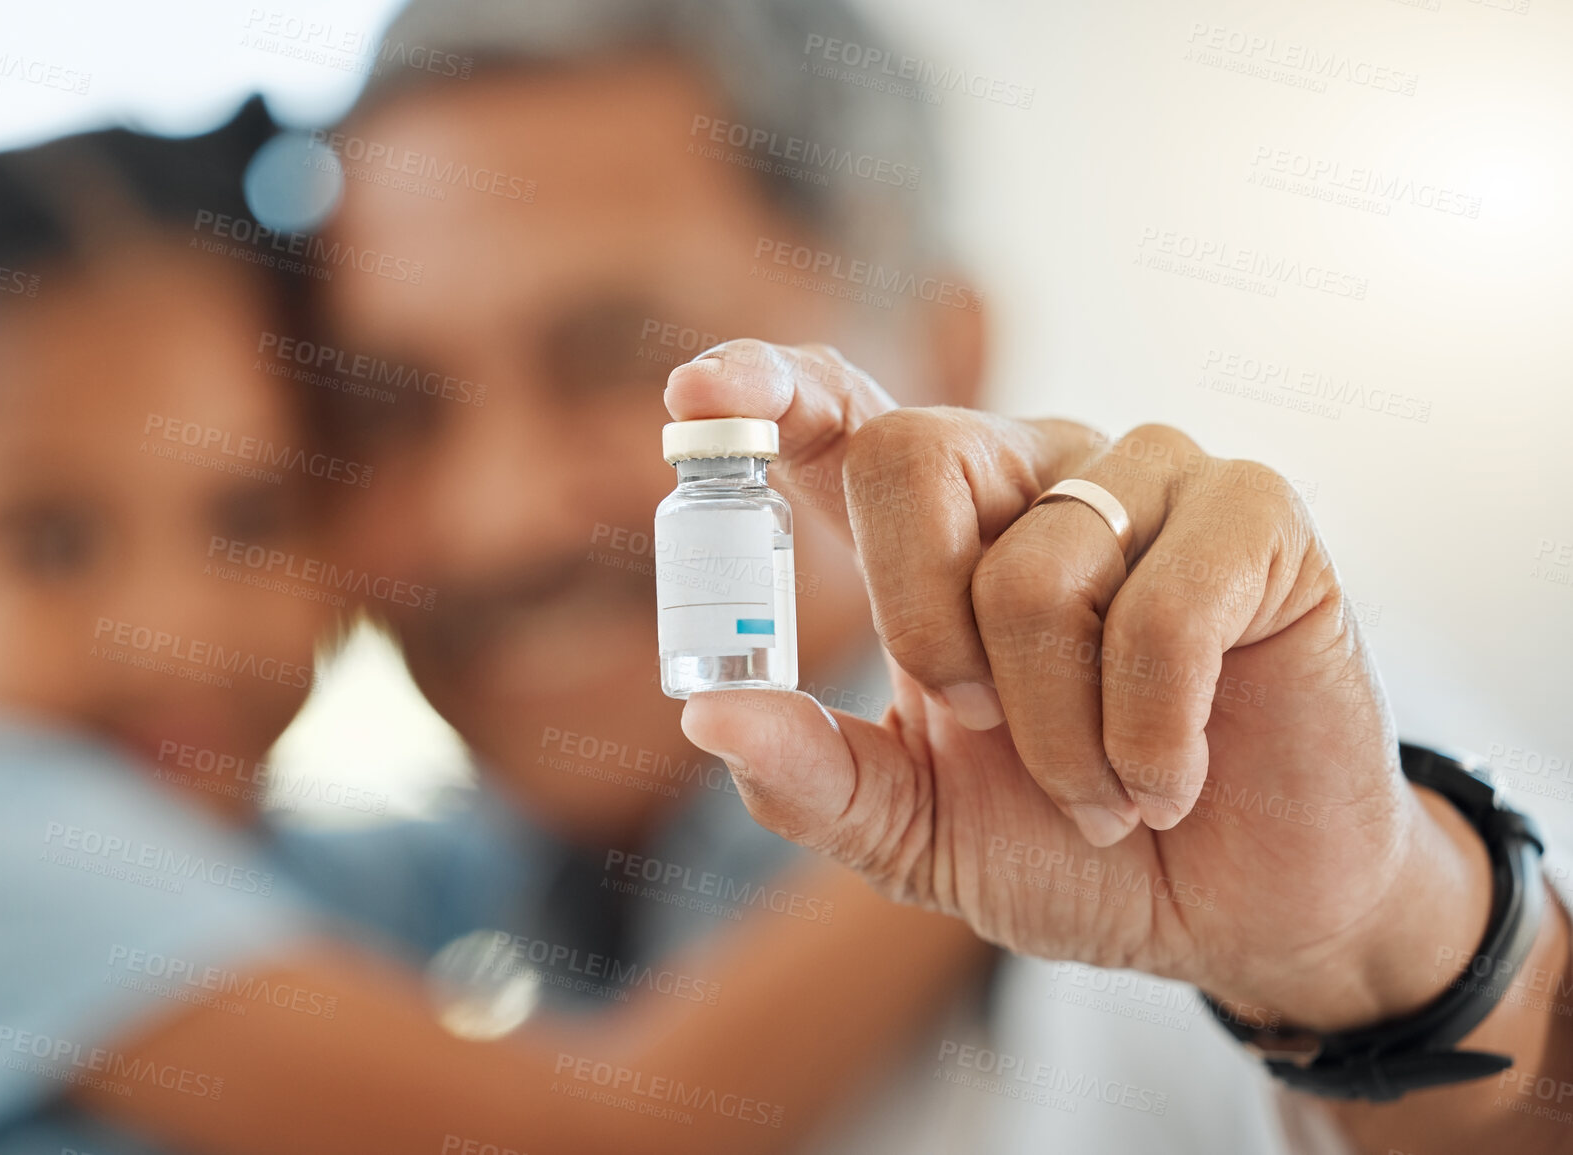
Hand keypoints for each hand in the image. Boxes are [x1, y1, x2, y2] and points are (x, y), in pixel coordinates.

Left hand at [668, 339, 1491, 1031]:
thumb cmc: (1070, 847)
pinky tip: (1172, 780)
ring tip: (1104, 794)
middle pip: (908, 457)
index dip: (769, 387)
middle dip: (921, 625)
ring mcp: (1146, 480)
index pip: (842, 415)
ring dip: (1057, 735)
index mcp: (938, 534)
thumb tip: (708, 716)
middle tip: (981, 724)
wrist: (1234, 908)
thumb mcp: (916, 829)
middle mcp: (1032, 476)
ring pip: (1038, 564)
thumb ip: (811, 774)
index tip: (699, 395)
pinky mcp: (1255, 513)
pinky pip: (1165, 605)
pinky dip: (1150, 734)